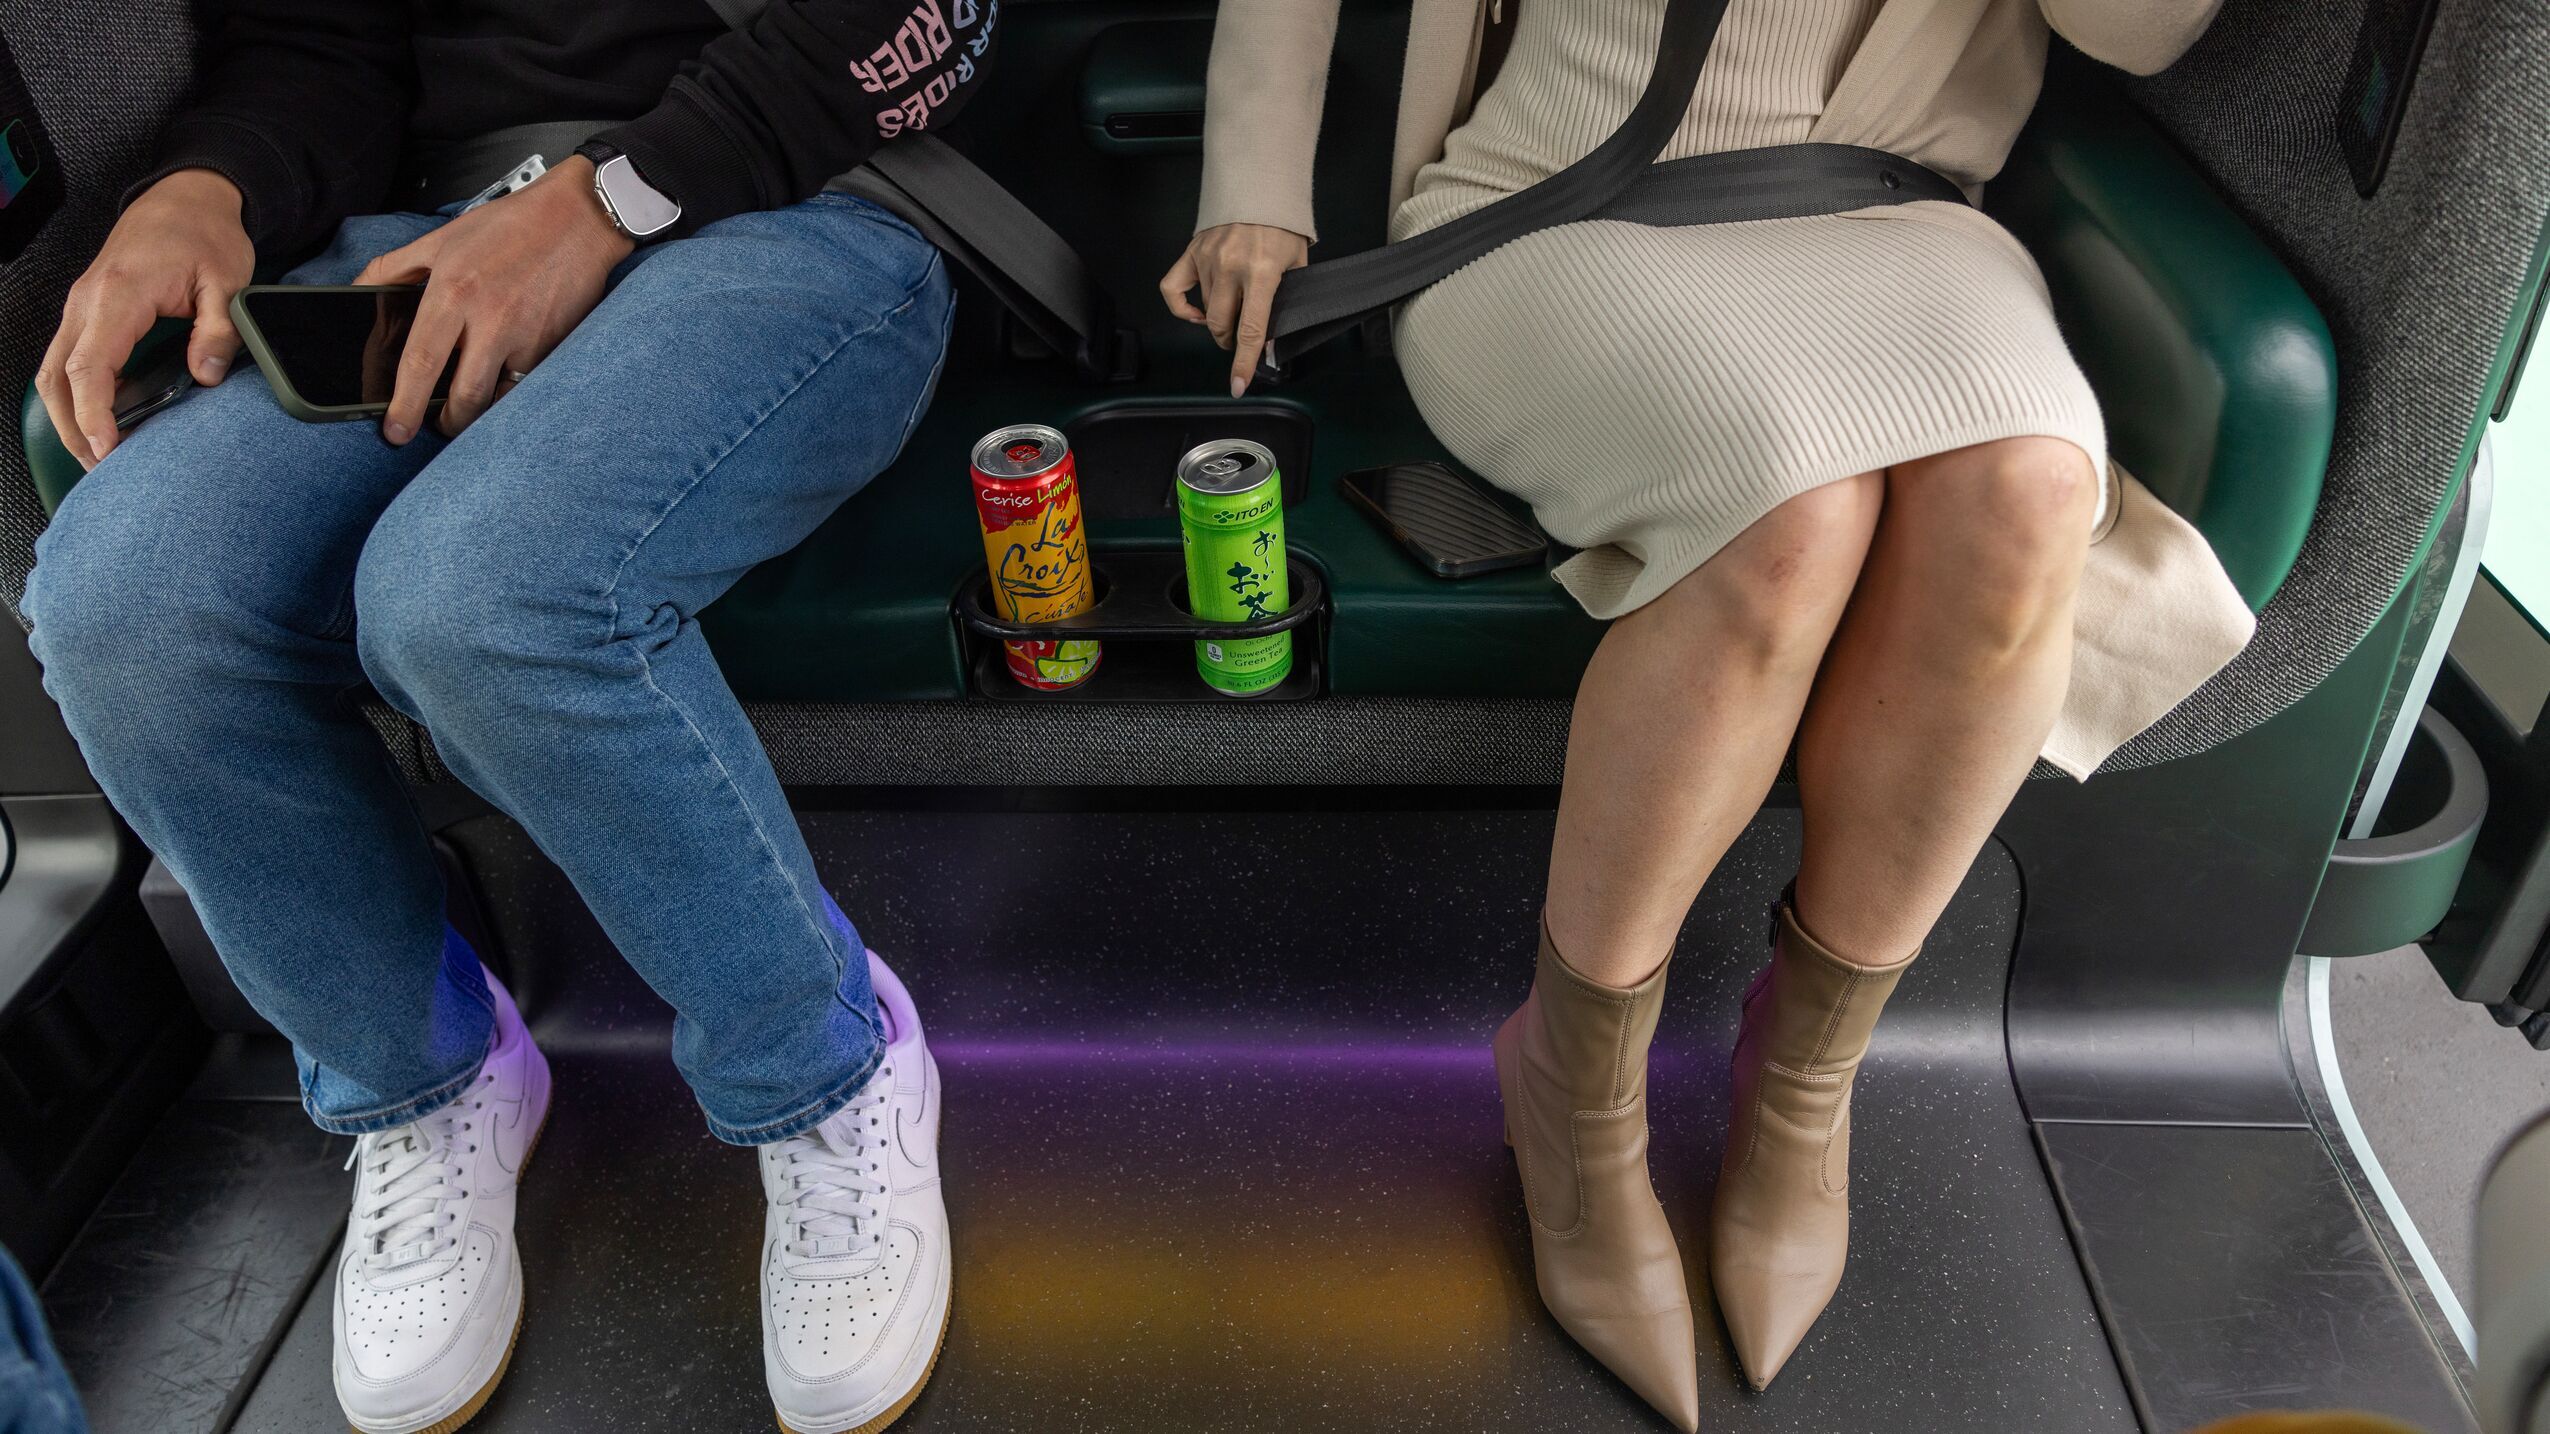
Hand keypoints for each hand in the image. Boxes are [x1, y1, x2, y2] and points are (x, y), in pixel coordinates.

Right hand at [38, 169, 253, 469]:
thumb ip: (218, 330)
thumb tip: (205, 375)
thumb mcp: (229, 281)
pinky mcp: (88, 310)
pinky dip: (77, 394)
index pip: (88, 366)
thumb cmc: (205, 234)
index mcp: (118, 294)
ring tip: (101, 455)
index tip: (107, 451)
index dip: (94, 415)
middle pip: (56, 377)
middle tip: (103, 469)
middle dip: (73, 428)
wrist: (186, 197)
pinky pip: (68, 358)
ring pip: (53, 370)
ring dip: (70, 416)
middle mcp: (87, 301)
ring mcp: (82, 305)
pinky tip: (104, 421)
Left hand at [352, 155, 634, 440]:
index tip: (395, 431)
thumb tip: (358, 293)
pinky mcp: (554, 346)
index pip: (420, 362)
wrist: (578, 219)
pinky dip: (509, 393)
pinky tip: (500, 384)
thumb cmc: (510, 226)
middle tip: (435, 426)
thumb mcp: (441, 239)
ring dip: (478, 414)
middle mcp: (490, 319)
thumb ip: (394, 268)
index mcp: (454, 292)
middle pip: (463, 397)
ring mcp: (526, 337)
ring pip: (497, 399)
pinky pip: (526, 385)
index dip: (404, 404)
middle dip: (446, 423)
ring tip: (466, 410)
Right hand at [1159, 222, 1308, 396]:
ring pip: (1205, 311)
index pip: (1249, 329)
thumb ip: (1284, 304)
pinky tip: (1196, 313)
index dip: (1244, 362)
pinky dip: (1182, 308)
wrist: (1260, 187)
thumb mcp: (1296, 266)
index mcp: (1260, 272)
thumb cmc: (1283, 228)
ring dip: (1217, 321)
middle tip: (1242, 339)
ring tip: (1232, 313)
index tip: (1238, 384)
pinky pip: (1173, 289)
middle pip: (1221, 325)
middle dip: (1231, 341)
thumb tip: (1270, 345)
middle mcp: (1230, 267)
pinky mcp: (1192, 252)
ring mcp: (1207, 259)